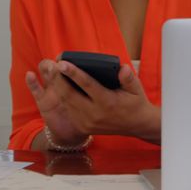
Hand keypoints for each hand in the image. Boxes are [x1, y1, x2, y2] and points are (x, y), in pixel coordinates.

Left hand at [26, 59, 160, 146]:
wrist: (136, 125)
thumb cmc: (135, 102)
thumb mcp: (136, 88)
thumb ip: (128, 78)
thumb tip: (121, 68)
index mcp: (107, 102)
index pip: (87, 85)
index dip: (73, 73)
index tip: (62, 63)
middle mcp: (94, 114)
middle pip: (69, 94)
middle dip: (58, 79)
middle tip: (54, 65)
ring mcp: (87, 122)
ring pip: (66, 102)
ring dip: (58, 87)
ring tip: (55, 73)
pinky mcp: (83, 127)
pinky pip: (69, 109)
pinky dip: (64, 97)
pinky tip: (61, 87)